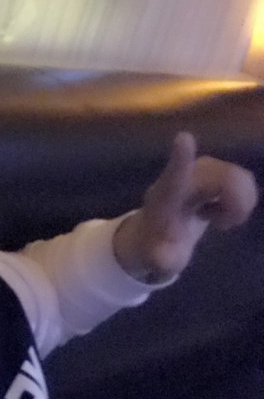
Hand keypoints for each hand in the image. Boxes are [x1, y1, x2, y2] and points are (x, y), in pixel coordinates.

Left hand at [113, 132, 258, 282]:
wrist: (156, 232)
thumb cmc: (156, 245)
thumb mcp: (158, 258)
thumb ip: (163, 259)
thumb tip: (165, 261)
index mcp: (164, 196)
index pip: (174, 175)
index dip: (181, 158)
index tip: (183, 137)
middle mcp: (183, 175)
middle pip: (226, 177)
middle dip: (237, 203)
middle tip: (224, 226)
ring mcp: (199, 170)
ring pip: (239, 178)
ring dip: (240, 204)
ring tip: (219, 219)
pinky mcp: (213, 171)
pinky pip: (243, 178)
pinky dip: (242, 199)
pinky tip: (222, 209)